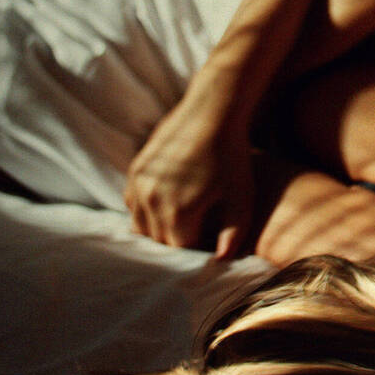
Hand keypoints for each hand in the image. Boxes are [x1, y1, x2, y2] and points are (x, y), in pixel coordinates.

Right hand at [124, 91, 252, 260]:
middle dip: (177, 243)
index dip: (196, 251)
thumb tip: (221, 262)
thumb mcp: (242, 197)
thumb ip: (234, 234)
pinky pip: (133, 205)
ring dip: (159, 229)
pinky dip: (146, 212)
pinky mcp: (135, 170)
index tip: (210, 245)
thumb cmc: (233, 155)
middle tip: (198, 235)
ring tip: (183, 223)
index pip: (180, 251)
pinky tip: (167, 206)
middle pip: (159, 241)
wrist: (213, 112)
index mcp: (179, 212)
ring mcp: (139, 184)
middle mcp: (152, 201)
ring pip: (141, 226)